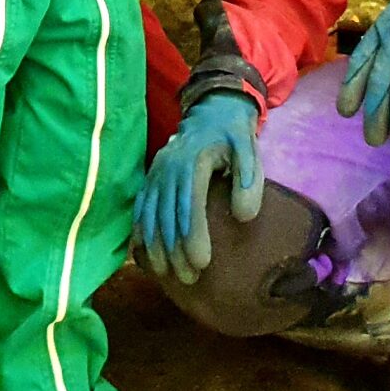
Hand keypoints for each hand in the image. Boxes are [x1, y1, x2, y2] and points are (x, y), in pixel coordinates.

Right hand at [132, 92, 263, 283]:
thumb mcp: (249, 148)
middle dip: (176, 250)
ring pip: (151, 215)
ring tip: (168, 275)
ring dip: (157, 247)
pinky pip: (141, 209)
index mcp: (193, 161)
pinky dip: (141, 233)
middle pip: (168, 216)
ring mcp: (155, 173)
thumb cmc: (233, 137)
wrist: (211, 111)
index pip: (190, 204)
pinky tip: (145, 256)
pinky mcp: (150, 179)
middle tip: (189, 279)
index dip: (193, 236)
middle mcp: (168, 168)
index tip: (202, 263)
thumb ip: (249, 180)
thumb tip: (243, 217)